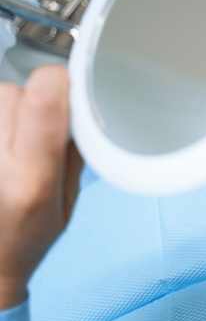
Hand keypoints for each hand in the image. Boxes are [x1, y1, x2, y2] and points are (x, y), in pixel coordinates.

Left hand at [0, 65, 70, 308]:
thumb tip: (83, 104)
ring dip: (8, 109)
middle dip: (33, 101)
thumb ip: (76, 150)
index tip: (72, 89)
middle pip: (13, 93)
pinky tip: (2, 145)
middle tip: (37, 132)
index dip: (61, 83)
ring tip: (12, 142)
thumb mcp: (68, 199)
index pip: (42, 102)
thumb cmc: (25, 237)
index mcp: (31, 181)